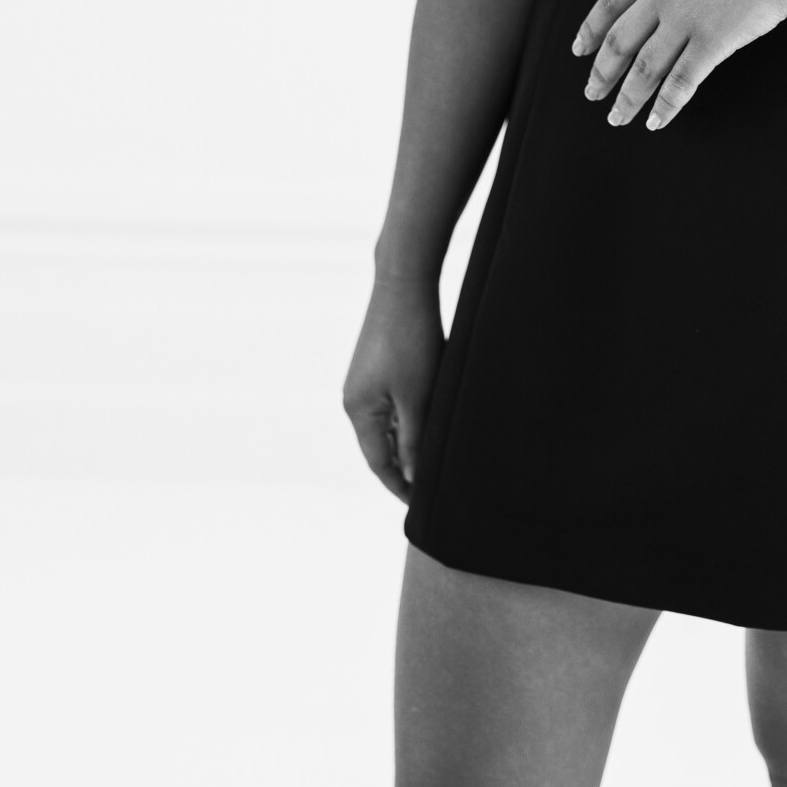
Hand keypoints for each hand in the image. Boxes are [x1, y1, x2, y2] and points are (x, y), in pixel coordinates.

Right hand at [342, 275, 445, 502]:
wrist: (404, 283)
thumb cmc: (412, 339)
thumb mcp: (417, 396)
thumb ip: (412, 439)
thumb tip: (408, 474)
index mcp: (359, 411)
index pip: (378, 463)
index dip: (399, 486)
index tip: (420, 502)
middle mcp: (354, 400)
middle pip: (379, 447)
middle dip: (403, 467)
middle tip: (430, 486)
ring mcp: (363, 382)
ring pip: (387, 426)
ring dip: (407, 442)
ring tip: (432, 458)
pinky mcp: (375, 366)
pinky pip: (390, 405)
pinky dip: (407, 419)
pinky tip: (428, 421)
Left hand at [571, 0, 786, 131]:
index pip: (608, 3)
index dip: (589, 31)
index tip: (578, 52)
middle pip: (619, 41)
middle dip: (601, 74)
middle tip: (591, 94)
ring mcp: (686, 18)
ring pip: (644, 68)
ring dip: (627, 98)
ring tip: (618, 118)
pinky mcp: (713, 41)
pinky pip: (681, 81)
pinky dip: (666, 105)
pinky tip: (656, 120)